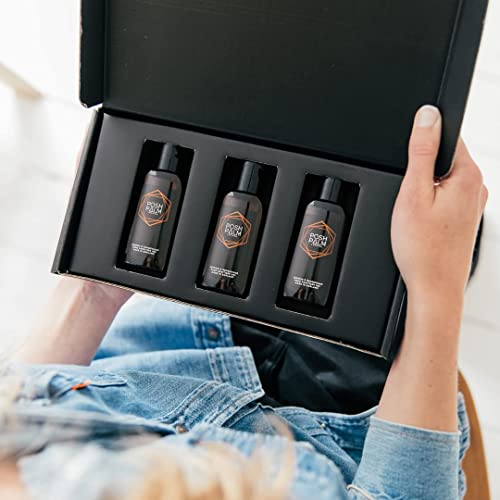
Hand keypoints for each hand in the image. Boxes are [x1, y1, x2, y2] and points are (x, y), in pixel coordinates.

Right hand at [391, 105, 487, 302]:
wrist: (434, 286)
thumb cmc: (423, 248)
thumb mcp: (414, 193)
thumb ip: (422, 151)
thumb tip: (428, 116)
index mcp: (469, 176)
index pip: (449, 136)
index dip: (423, 143)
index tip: (410, 162)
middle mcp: (477, 188)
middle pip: (444, 159)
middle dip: (421, 170)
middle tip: (409, 197)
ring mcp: (473, 205)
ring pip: (442, 180)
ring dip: (424, 189)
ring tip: (415, 214)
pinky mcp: (465, 218)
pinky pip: (445, 197)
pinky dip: (430, 204)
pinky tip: (422, 223)